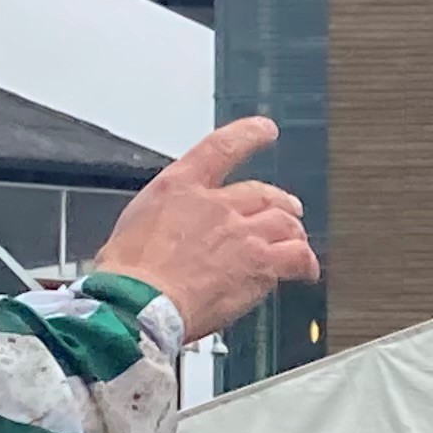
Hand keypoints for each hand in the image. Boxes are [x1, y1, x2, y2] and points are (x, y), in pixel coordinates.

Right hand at [93, 116, 319, 344]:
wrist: (137, 302)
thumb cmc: (127, 274)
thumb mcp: (134, 226)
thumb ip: (164, 221)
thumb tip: (169, 235)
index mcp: (180, 186)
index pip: (222, 146)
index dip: (249, 134)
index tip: (265, 130)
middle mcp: (216, 204)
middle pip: (262, 194)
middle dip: (277, 202)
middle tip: (286, 211)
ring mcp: (242, 233)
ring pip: (284, 223)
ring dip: (293, 232)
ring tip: (297, 243)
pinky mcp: (259, 264)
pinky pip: (296, 257)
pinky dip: (304, 261)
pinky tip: (306, 270)